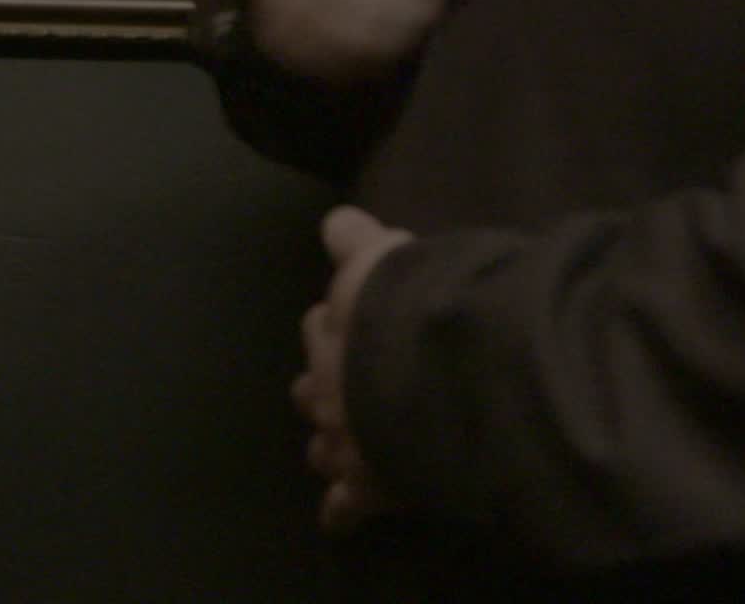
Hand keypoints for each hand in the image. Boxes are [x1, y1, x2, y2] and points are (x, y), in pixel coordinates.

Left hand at [294, 207, 415, 534]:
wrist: (433, 368)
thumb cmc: (416, 305)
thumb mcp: (386, 256)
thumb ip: (358, 240)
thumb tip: (334, 222)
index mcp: (336, 327)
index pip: (321, 321)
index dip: (336, 321)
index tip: (349, 318)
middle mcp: (328, 381)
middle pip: (311, 383)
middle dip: (324, 381)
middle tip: (344, 380)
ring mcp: (341, 436)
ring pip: (320, 443)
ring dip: (329, 439)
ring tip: (336, 442)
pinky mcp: (363, 484)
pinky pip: (345, 505)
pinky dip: (342, 512)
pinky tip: (339, 521)